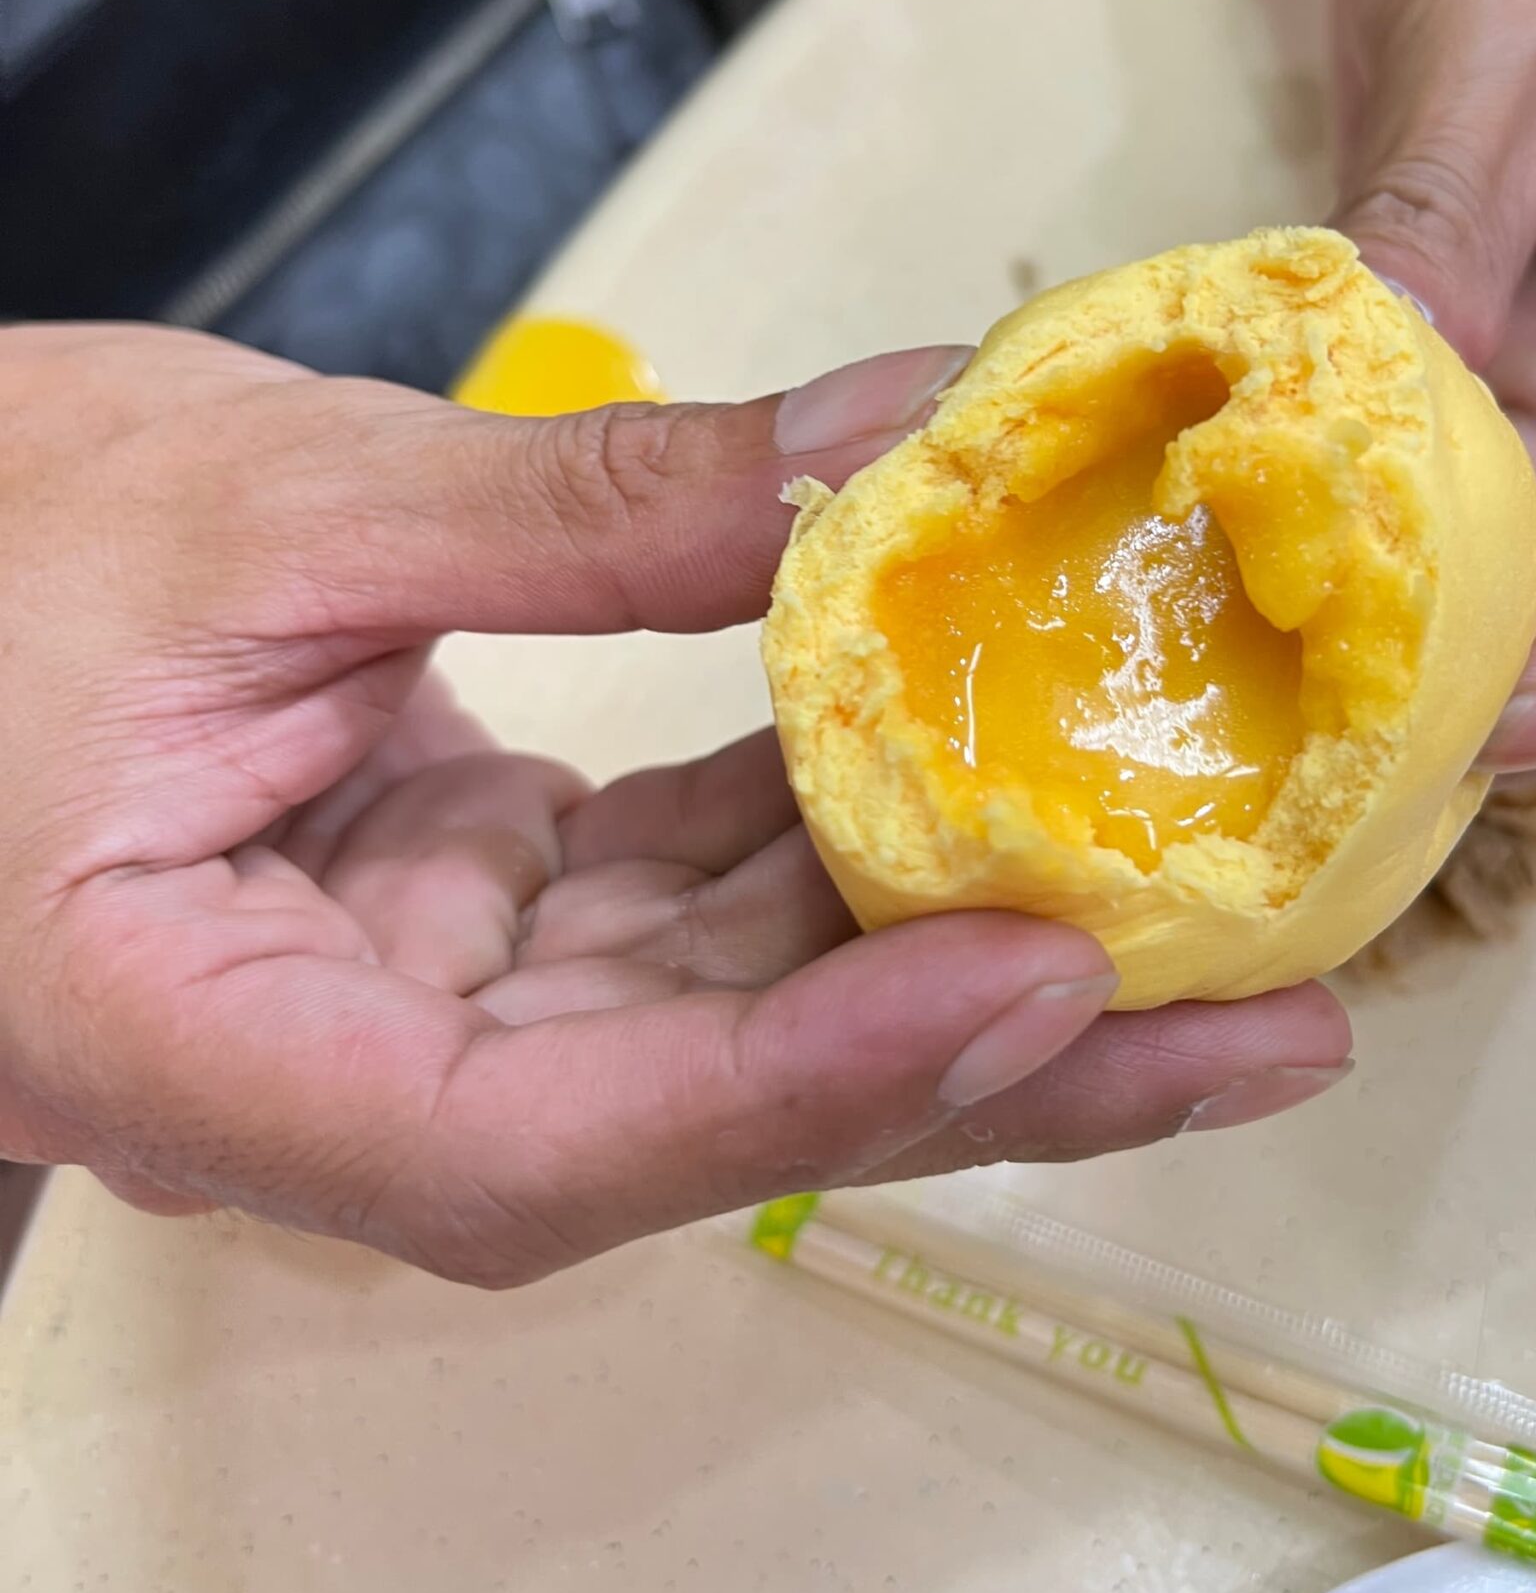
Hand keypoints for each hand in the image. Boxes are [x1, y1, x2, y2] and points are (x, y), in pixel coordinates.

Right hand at [0, 326, 1347, 1284]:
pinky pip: (680, 893)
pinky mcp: (462, 899)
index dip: (802, 1085)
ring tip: (1213, 905)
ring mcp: (418, 988)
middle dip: (988, 1059)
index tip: (1033, 979)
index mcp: (213, 1052)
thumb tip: (897, 448)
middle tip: (1265, 1013)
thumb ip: (590, 507)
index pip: (541, 1144)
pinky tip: (999, 761)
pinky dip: (836, 823)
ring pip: (725, 1008)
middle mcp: (343, 1071)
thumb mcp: (263, 494)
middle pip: (702, 1112)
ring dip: (954, 939)